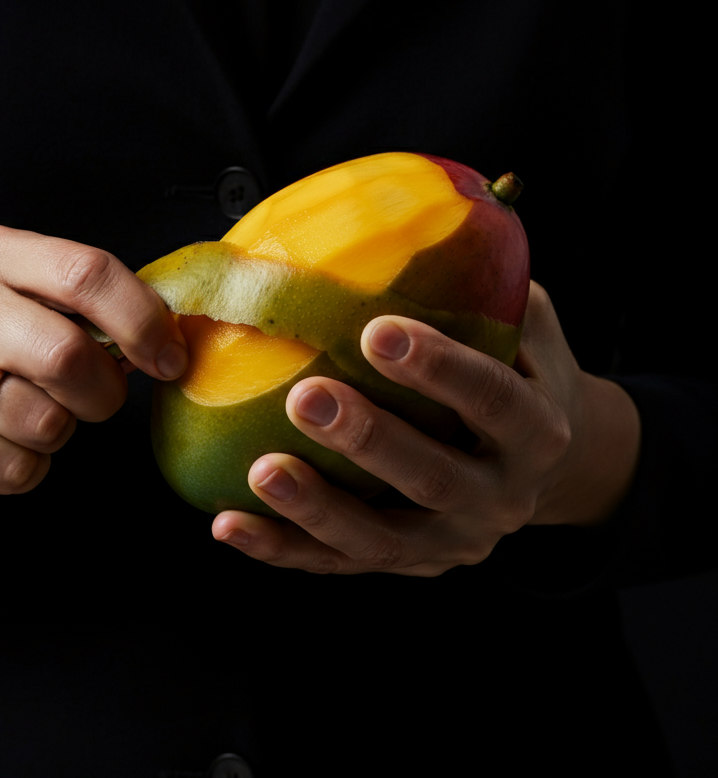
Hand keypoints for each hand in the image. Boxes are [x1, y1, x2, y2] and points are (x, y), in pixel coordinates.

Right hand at [0, 226, 185, 490]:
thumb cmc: (0, 333)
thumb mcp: (40, 297)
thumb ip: (100, 309)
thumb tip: (172, 345)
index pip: (86, 275)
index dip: (142, 322)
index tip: (170, 359)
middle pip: (65, 356)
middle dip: (103, 392)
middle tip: (98, 396)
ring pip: (40, 421)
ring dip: (61, 432)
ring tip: (40, 412)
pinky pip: (9, 466)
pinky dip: (28, 468)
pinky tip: (11, 443)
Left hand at [211, 282, 640, 575]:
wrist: (548, 468)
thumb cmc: (520, 376)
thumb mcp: (529, 331)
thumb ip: (488, 288)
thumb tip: (433, 212)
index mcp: (535, 432)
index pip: (493, 400)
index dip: (441, 368)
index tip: (379, 331)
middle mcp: (499, 498)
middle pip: (432, 477)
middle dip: (369, 438)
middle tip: (305, 397)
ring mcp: (449, 542)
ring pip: (380, 538)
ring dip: (317, 508)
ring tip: (261, 472)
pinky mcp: (404, 565)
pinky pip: (338, 564)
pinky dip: (282, 549)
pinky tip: (228, 525)